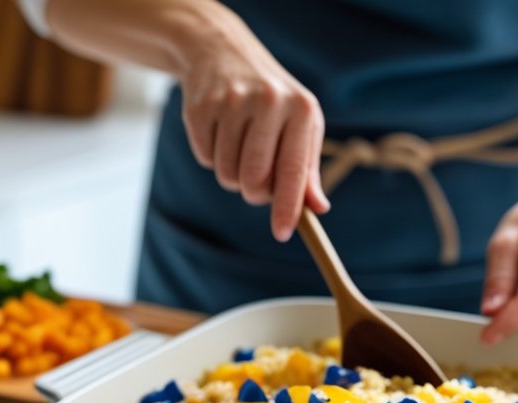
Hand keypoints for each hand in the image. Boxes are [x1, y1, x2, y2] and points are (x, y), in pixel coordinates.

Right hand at [178, 19, 329, 241]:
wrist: (223, 52)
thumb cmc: (273, 100)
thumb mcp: (300, 125)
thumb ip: (307, 169)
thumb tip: (317, 209)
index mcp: (302, 109)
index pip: (294, 171)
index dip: (287, 208)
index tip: (282, 234)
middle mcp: (269, 102)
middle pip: (255, 180)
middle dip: (254, 194)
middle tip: (257, 182)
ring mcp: (231, 102)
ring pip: (227, 174)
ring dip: (232, 176)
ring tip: (239, 149)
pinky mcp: (200, 106)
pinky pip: (205, 158)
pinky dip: (212, 157)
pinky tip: (220, 133)